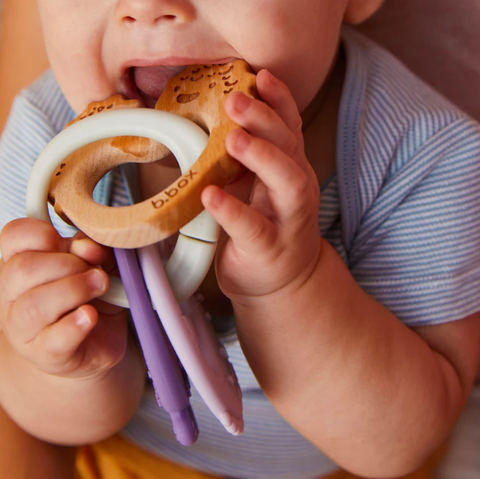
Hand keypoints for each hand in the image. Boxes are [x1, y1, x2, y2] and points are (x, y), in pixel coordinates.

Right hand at [0, 218, 127, 378]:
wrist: (96, 344)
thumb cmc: (91, 298)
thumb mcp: (98, 266)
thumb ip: (94, 251)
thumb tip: (87, 246)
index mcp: (21, 265)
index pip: (14, 236)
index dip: (43, 233)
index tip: (73, 244)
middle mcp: (13, 296)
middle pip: (22, 269)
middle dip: (67, 264)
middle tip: (95, 272)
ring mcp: (25, 330)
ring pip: (34, 305)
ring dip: (74, 290)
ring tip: (100, 287)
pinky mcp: (47, 355)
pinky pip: (53, 339)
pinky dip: (75, 324)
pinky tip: (90, 315)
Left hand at [201, 70, 320, 303]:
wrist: (283, 283)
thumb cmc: (268, 228)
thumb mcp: (265, 188)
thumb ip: (253, 159)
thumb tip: (223, 122)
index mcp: (291, 171)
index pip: (290, 129)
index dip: (279, 101)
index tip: (259, 76)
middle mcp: (296, 191)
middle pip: (291, 149)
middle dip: (266, 120)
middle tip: (236, 101)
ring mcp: (287, 221)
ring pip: (288, 184)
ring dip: (263, 157)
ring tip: (233, 140)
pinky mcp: (269, 249)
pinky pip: (254, 229)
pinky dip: (233, 210)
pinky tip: (211, 196)